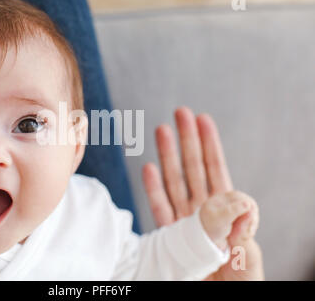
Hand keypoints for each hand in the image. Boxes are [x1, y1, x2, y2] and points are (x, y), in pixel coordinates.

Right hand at [142, 106, 263, 279]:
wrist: (212, 297)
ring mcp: (184, 220)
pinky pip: (159, 208)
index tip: (202, 119)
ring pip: (173, 181)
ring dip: (167, 155)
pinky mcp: (168, 236)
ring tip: (161, 130)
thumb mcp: (247, 252)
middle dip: (187, 139)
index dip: (209, 144)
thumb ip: (241, 225)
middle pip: (192, 168)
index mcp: (225, 211)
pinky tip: (148, 168)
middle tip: (180, 112)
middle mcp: (202, 210)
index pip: (215, 169)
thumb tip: (240, 198)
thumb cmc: (238, 281)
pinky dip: (152, 188)